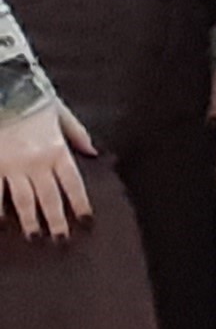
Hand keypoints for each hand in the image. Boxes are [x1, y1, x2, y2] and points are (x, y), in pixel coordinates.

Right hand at [0, 101, 94, 240]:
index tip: (86, 221)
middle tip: (60, 240)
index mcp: (56, 149)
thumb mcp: (60, 112)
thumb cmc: (33, 97)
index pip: (73, 184)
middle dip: (56, 220)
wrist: (4, 87)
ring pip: (23, 200)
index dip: (80, 204)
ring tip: (35, 236)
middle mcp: (36, 161)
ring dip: (30, 220)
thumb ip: (77, 134)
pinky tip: (2, 222)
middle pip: (50, 197)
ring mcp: (12, 165)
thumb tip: (93, 152)